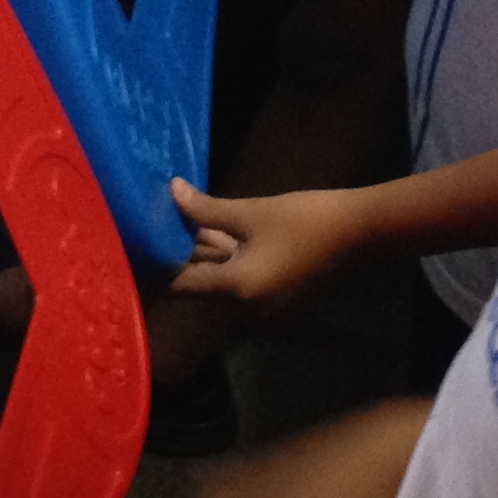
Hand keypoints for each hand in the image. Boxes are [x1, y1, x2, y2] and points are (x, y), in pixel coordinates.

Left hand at [167, 177, 366, 311]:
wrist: (364, 232)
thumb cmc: (307, 219)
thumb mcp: (252, 212)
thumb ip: (207, 209)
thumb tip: (172, 192)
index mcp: (238, 289)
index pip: (182, 284)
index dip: (156, 266)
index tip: (134, 247)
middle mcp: (247, 305)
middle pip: (201, 282)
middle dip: (178, 255)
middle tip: (149, 229)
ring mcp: (264, 303)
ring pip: (221, 278)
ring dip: (203, 254)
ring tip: (174, 223)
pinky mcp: (278, 293)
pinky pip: (241, 278)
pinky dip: (226, 258)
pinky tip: (211, 230)